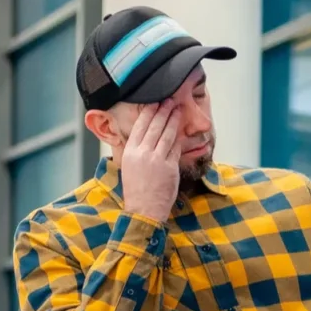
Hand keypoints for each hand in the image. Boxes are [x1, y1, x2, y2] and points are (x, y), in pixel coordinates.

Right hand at [120, 100, 180, 222]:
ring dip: (173, 120)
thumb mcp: (129, 167)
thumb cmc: (136, 191)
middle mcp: (143, 153)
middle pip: (155, 126)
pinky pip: (176, 148)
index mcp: (130, 152)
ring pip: (167, 134)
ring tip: (178, 110)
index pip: (140, 126)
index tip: (155, 102)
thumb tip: (144, 136)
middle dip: (164, 110)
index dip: (149, 112)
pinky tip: (181, 131)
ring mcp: (158, 160)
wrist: (144, 210)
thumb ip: (137, 151)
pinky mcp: (170, 167)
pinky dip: (179, 139)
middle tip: (170, 100)